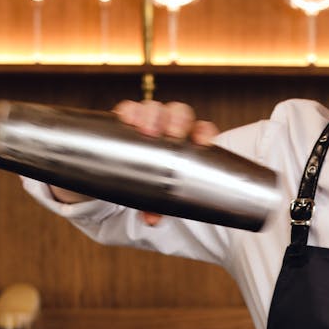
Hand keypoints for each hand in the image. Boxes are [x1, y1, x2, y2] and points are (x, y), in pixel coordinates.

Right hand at [113, 99, 219, 225]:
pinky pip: (129, 108)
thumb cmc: (153, 181)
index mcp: (188, 141)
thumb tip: (151, 220)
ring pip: (155, 108)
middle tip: (171, 135)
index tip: (201, 143)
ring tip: (146, 130)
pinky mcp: (128, 118)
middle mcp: (171, 126)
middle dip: (177, 121)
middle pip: (180, 113)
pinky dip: (128, 112)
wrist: (128, 171)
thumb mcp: (159, 195)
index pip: (202, 130)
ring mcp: (150, 119)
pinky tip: (125, 120)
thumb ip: (157, 205)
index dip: (204, 133)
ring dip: (151, 115)